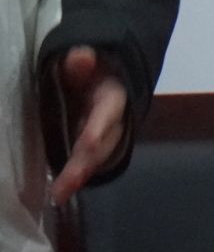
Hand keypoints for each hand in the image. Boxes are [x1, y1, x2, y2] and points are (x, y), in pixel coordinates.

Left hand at [49, 46, 126, 205]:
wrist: (114, 82)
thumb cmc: (96, 72)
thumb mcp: (90, 62)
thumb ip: (83, 62)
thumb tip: (81, 57)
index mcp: (113, 98)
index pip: (108, 114)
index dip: (98, 128)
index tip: (87, 144)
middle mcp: (116, 121)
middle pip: (103, 144)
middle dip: (85, 164)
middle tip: (65, 186)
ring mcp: (109, 136)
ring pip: (99, 157)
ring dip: (81, 175)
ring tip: (60, 194)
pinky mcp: (99, 147)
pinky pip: (92, 162)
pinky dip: (78, 176)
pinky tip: (61, 190)